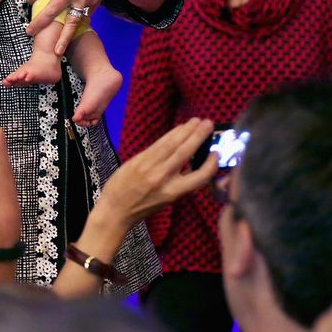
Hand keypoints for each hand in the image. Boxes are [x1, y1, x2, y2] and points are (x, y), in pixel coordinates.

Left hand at [25, 0, 124, 44]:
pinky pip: (82, 21)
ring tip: (54, 51)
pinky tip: (72, 42)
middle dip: (38, 24)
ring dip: (61, 38)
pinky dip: (77, 32)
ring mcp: (81, 0)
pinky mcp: (91, 5)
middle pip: (49, 11)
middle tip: (29, 32)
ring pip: (69, 24)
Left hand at [94, 117, 215, 227]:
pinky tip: (179, 128)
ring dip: (186, 130)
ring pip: (172, 144)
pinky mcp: (139, 160)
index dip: (212, 164)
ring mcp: (150, 167)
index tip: (216, 154)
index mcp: (174, 192)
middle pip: (186, 152)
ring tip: (196, 121)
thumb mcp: (166, 200)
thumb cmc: (142, 206)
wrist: (115, 210)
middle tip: (209, 124)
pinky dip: (170, 134)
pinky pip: (158, 144)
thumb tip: (192, 165)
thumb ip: (180, 183)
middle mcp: (164, 178)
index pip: (201, 177)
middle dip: (199, 136)